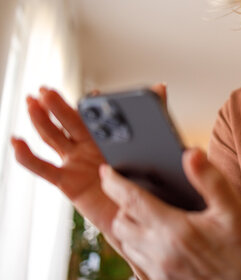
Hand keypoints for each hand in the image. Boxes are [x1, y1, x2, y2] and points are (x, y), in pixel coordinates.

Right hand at [11, 83, 167, 234]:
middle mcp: (88, 147)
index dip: (91, 105)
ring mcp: (74, 163)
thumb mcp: (153, 147)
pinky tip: (16, 142)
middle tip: (46, 89)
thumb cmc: (145, 183)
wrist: (139, 216)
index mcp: (107, 137)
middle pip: (68, 122)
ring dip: (40, 120)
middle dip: (57, 104)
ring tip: (31, 102)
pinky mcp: (67, 182)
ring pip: (53, 138)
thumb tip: (160, 87)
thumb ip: (156, 116)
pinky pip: (43, 168)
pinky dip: (27, 156)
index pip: (95, 116)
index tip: (94, 96)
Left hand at [100, 148, 240, 279]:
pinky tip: (158, 240)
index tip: (106, 171)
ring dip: (129, 227)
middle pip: (121, 223)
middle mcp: (160, 253)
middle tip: (133, 193)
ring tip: (145, 215)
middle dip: (122, 205)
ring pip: (125, 244)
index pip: (131, 200)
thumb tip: (191, 154)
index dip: (114, 183)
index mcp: (175, 230)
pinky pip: (137, 261)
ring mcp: (159, 271)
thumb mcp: (234, 210)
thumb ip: (211, 180)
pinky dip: (139, 246)